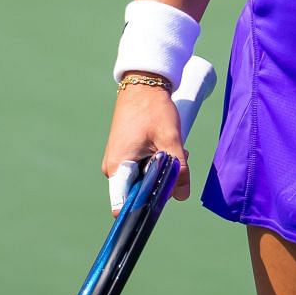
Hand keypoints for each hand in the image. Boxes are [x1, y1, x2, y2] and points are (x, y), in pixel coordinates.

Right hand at [100, 84, 190, 215]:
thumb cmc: (152, 109)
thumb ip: (178, 170)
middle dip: (161, 184)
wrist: (143, 83)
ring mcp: (119, 160)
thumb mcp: (170, 140)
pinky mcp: (125, 153)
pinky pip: (142, 167)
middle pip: (138, 193)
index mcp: (119, 167)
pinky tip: (167, 147)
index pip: (122, 206)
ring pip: (143, 179)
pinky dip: (157, 161)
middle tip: (177, 163)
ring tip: (175, 150)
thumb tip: (181, 196)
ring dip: (162, 170)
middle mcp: (114, 167)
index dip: (141, 210)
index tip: (160, 205)